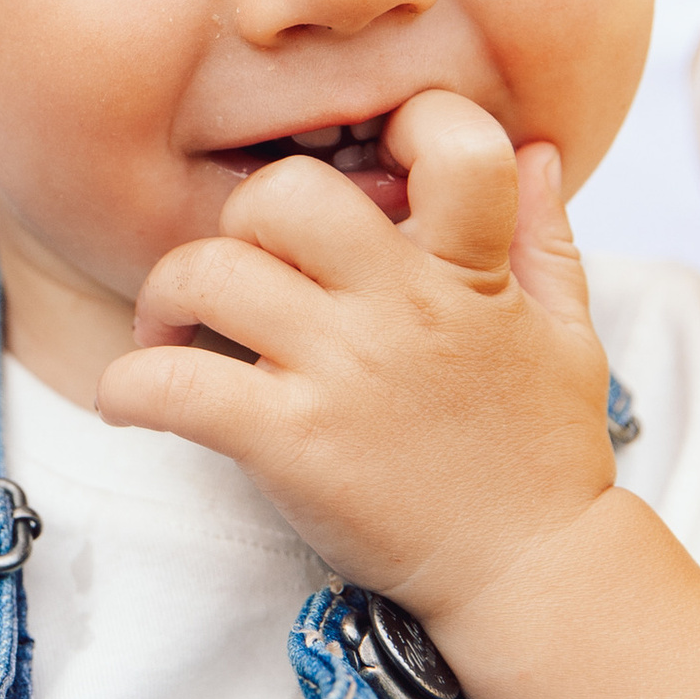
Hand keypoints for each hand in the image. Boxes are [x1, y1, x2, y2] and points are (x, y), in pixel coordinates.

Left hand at [97, 91, 614, 639]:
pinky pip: (176, 384)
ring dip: (166, 293)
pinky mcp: (292, 444)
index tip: (366, 160)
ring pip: (210, 272)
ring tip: (167, 328)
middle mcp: (404, 307)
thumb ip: (543, 235)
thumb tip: (533, 148)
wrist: (531, 575)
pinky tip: (132, 399)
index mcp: (472, 271)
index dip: (405, 123)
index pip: (452, 144)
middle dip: (240, 215)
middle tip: (235, 262)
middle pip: (283, 193)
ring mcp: (344, 374)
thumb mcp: (568, 334)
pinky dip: (131, 386)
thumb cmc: (542, 453)